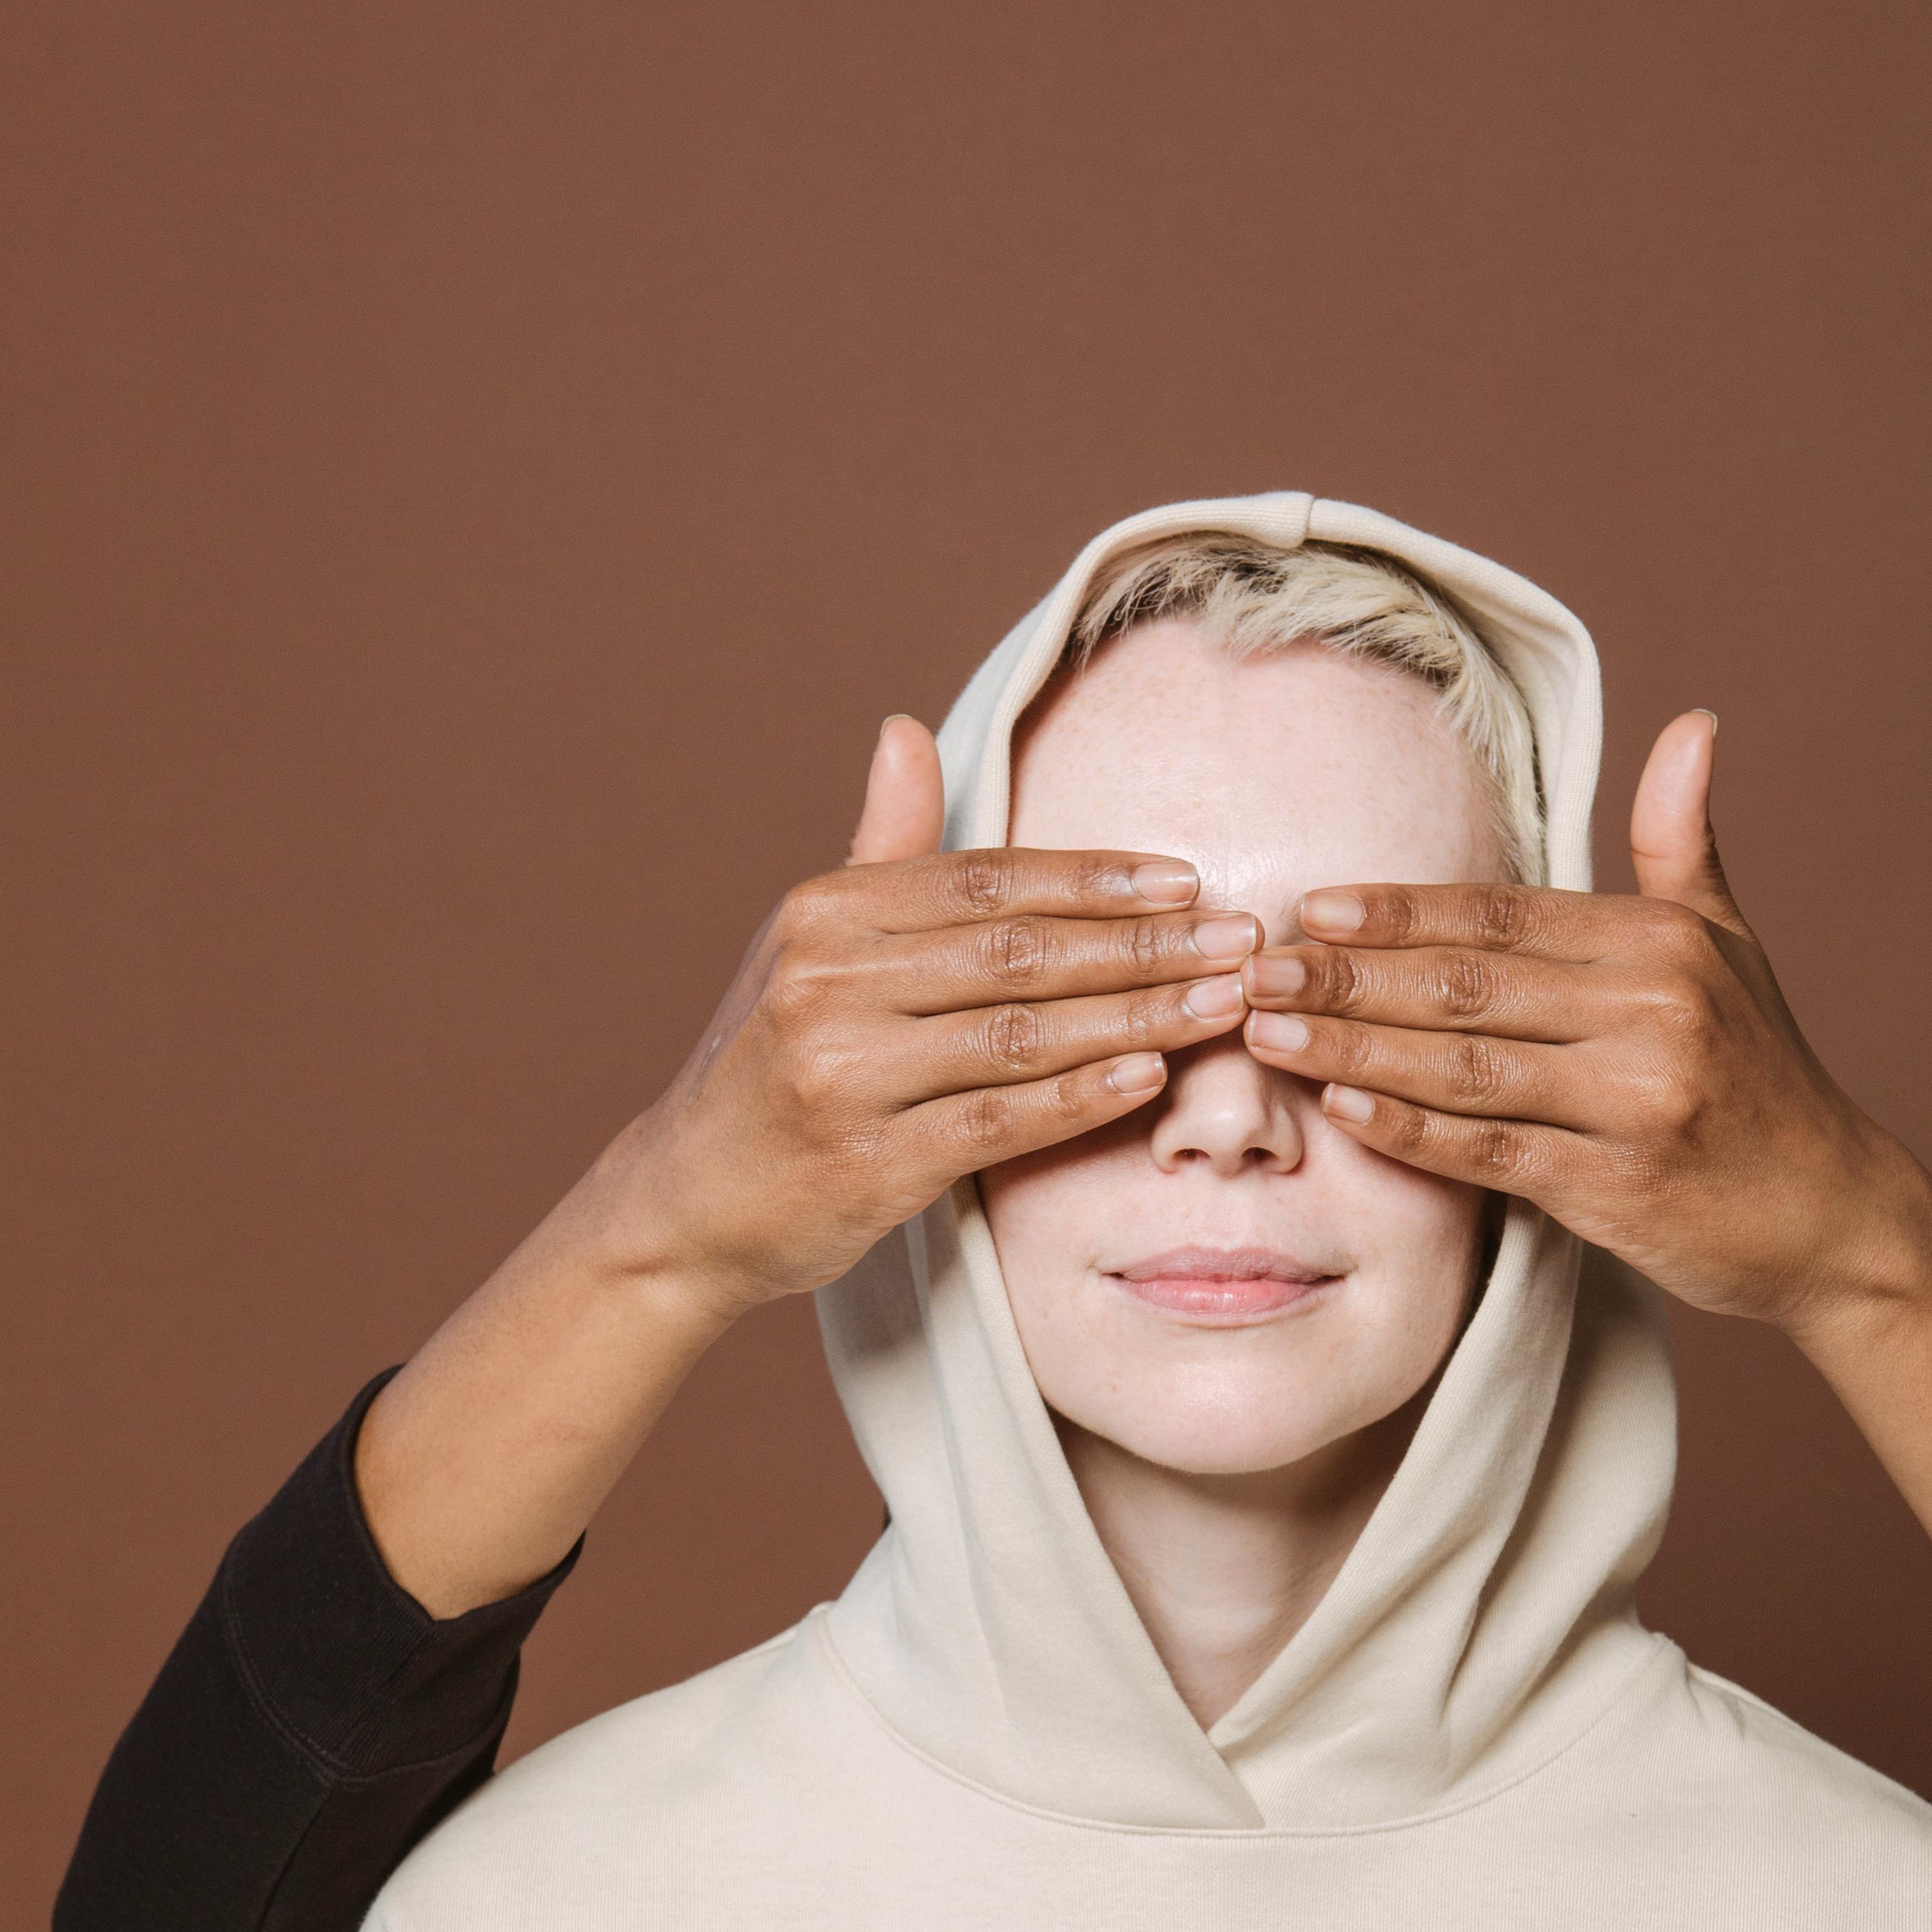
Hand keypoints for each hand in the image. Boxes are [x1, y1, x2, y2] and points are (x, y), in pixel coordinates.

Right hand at [614, 715, 1259, 1314]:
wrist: (691, 1201)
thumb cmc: (772, 1064)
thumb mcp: (809, 944)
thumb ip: (880, 848)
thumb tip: (906, 730)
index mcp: (825, 913)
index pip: (987, 879)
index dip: (1096, 878)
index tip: (1187, 879)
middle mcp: (829, 981)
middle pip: (1019, 952)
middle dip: (1143, 945)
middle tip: (1240, 938)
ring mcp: (846, 1073)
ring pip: (1023, 1033)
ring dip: (1139, 1016)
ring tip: (1224, 1003)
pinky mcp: (869, 1162)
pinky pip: (999, 1120)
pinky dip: (1081, 1098)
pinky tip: (1152, 1077)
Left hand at [1241, 710, 1931, 1636]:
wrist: (1829, 1213)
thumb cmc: (1762, 1075)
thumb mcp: (1730, 944)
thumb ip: (1681, 840)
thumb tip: (1693, 723)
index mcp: (1658, 944)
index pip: (1502, 916)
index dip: (1400, 911)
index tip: (1310, 906)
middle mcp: (1649, 1012)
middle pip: (1467, 984)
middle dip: (1351, 975)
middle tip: (1254, 967)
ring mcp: (1631, 1101)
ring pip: (1465, 1067)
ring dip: (1356, 1050)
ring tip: (1267, 1034)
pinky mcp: (1615, 1187)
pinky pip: (1490, 1154)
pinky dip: (1412, 1134)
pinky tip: (1342, 1113)